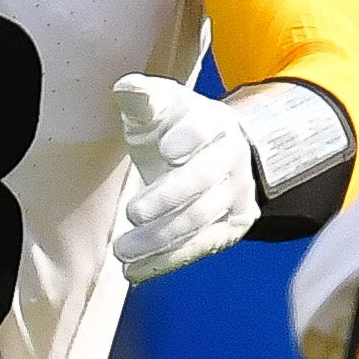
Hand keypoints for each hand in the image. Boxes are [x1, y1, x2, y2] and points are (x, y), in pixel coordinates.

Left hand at [111, 75, 258, 280]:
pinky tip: (135, 271)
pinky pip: (201, 247)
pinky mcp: (232, 226)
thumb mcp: (158, 107)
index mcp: (215, 122)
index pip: (206, 127)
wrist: (209, 153)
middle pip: (203, 180)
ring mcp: (236, 194)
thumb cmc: (173, 126)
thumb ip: (143, 98)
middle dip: (169, 198)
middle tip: (133, 212)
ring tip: (122, 252)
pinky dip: (168, 261)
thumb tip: (127, 87)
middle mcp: (232, 158)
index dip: (190, 137)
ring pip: (201, 221)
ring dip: (161, 239)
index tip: (166, 150)